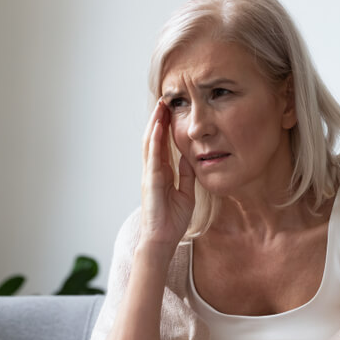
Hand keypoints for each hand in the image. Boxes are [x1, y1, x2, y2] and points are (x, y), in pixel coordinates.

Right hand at [139, 99, 195, 253]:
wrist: (162, 239)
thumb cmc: (172, 220)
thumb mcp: (186, 192)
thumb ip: (186, 175)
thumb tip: (190, 158)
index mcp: (161, 174)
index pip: (162, 145)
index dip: (165, 127)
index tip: (171, 110)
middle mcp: (153, 171)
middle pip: (154, 139)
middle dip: (158, 119)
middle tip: (164, 100)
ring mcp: (149, 175)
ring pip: (150, 143)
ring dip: (154, 124)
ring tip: (160, 106)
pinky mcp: (150, 182)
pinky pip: (152, 157)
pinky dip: (154, 141)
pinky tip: (158, 127)